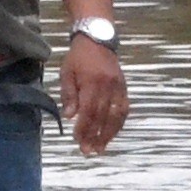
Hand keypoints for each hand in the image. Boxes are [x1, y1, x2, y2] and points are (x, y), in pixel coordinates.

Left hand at [62, 34, 126, 156]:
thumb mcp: (67, 72)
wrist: (98, 38)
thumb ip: (69, 95)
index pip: (89, 110)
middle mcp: (108, 86)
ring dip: (109, 134)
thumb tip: (69, 116)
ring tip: (101, 148)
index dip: (84, 127)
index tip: (78, 140)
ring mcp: (118, 87)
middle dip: (95, 136)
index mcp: (92, 82)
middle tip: (88, 151)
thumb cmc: (78, 57)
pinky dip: (118, 123)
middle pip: (103, 116)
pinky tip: (112, 133)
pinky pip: (124, 109)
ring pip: (116, 115)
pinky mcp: (124, 87)